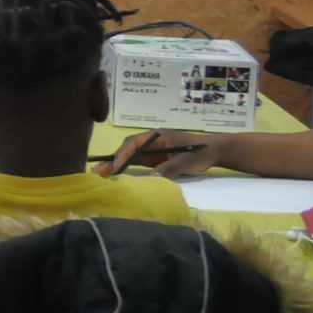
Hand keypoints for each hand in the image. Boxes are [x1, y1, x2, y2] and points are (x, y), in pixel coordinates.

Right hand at [96, 129, 218, 178]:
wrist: (214, 151)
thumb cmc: (200, 152)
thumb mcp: (186, 161)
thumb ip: (169, 167)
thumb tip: (152, 177)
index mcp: (156, 135)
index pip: (134, 143)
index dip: (123, 155)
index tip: (115, 167)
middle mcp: (150, 140)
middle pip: (127, 148)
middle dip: (113, 159)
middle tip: (97, 172)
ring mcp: (150, 149)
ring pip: (128, 155)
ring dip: (115, 164)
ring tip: (100, 174)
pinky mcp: (152, 157)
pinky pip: (135, 161)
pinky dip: (124, 168)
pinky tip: (115, 176)